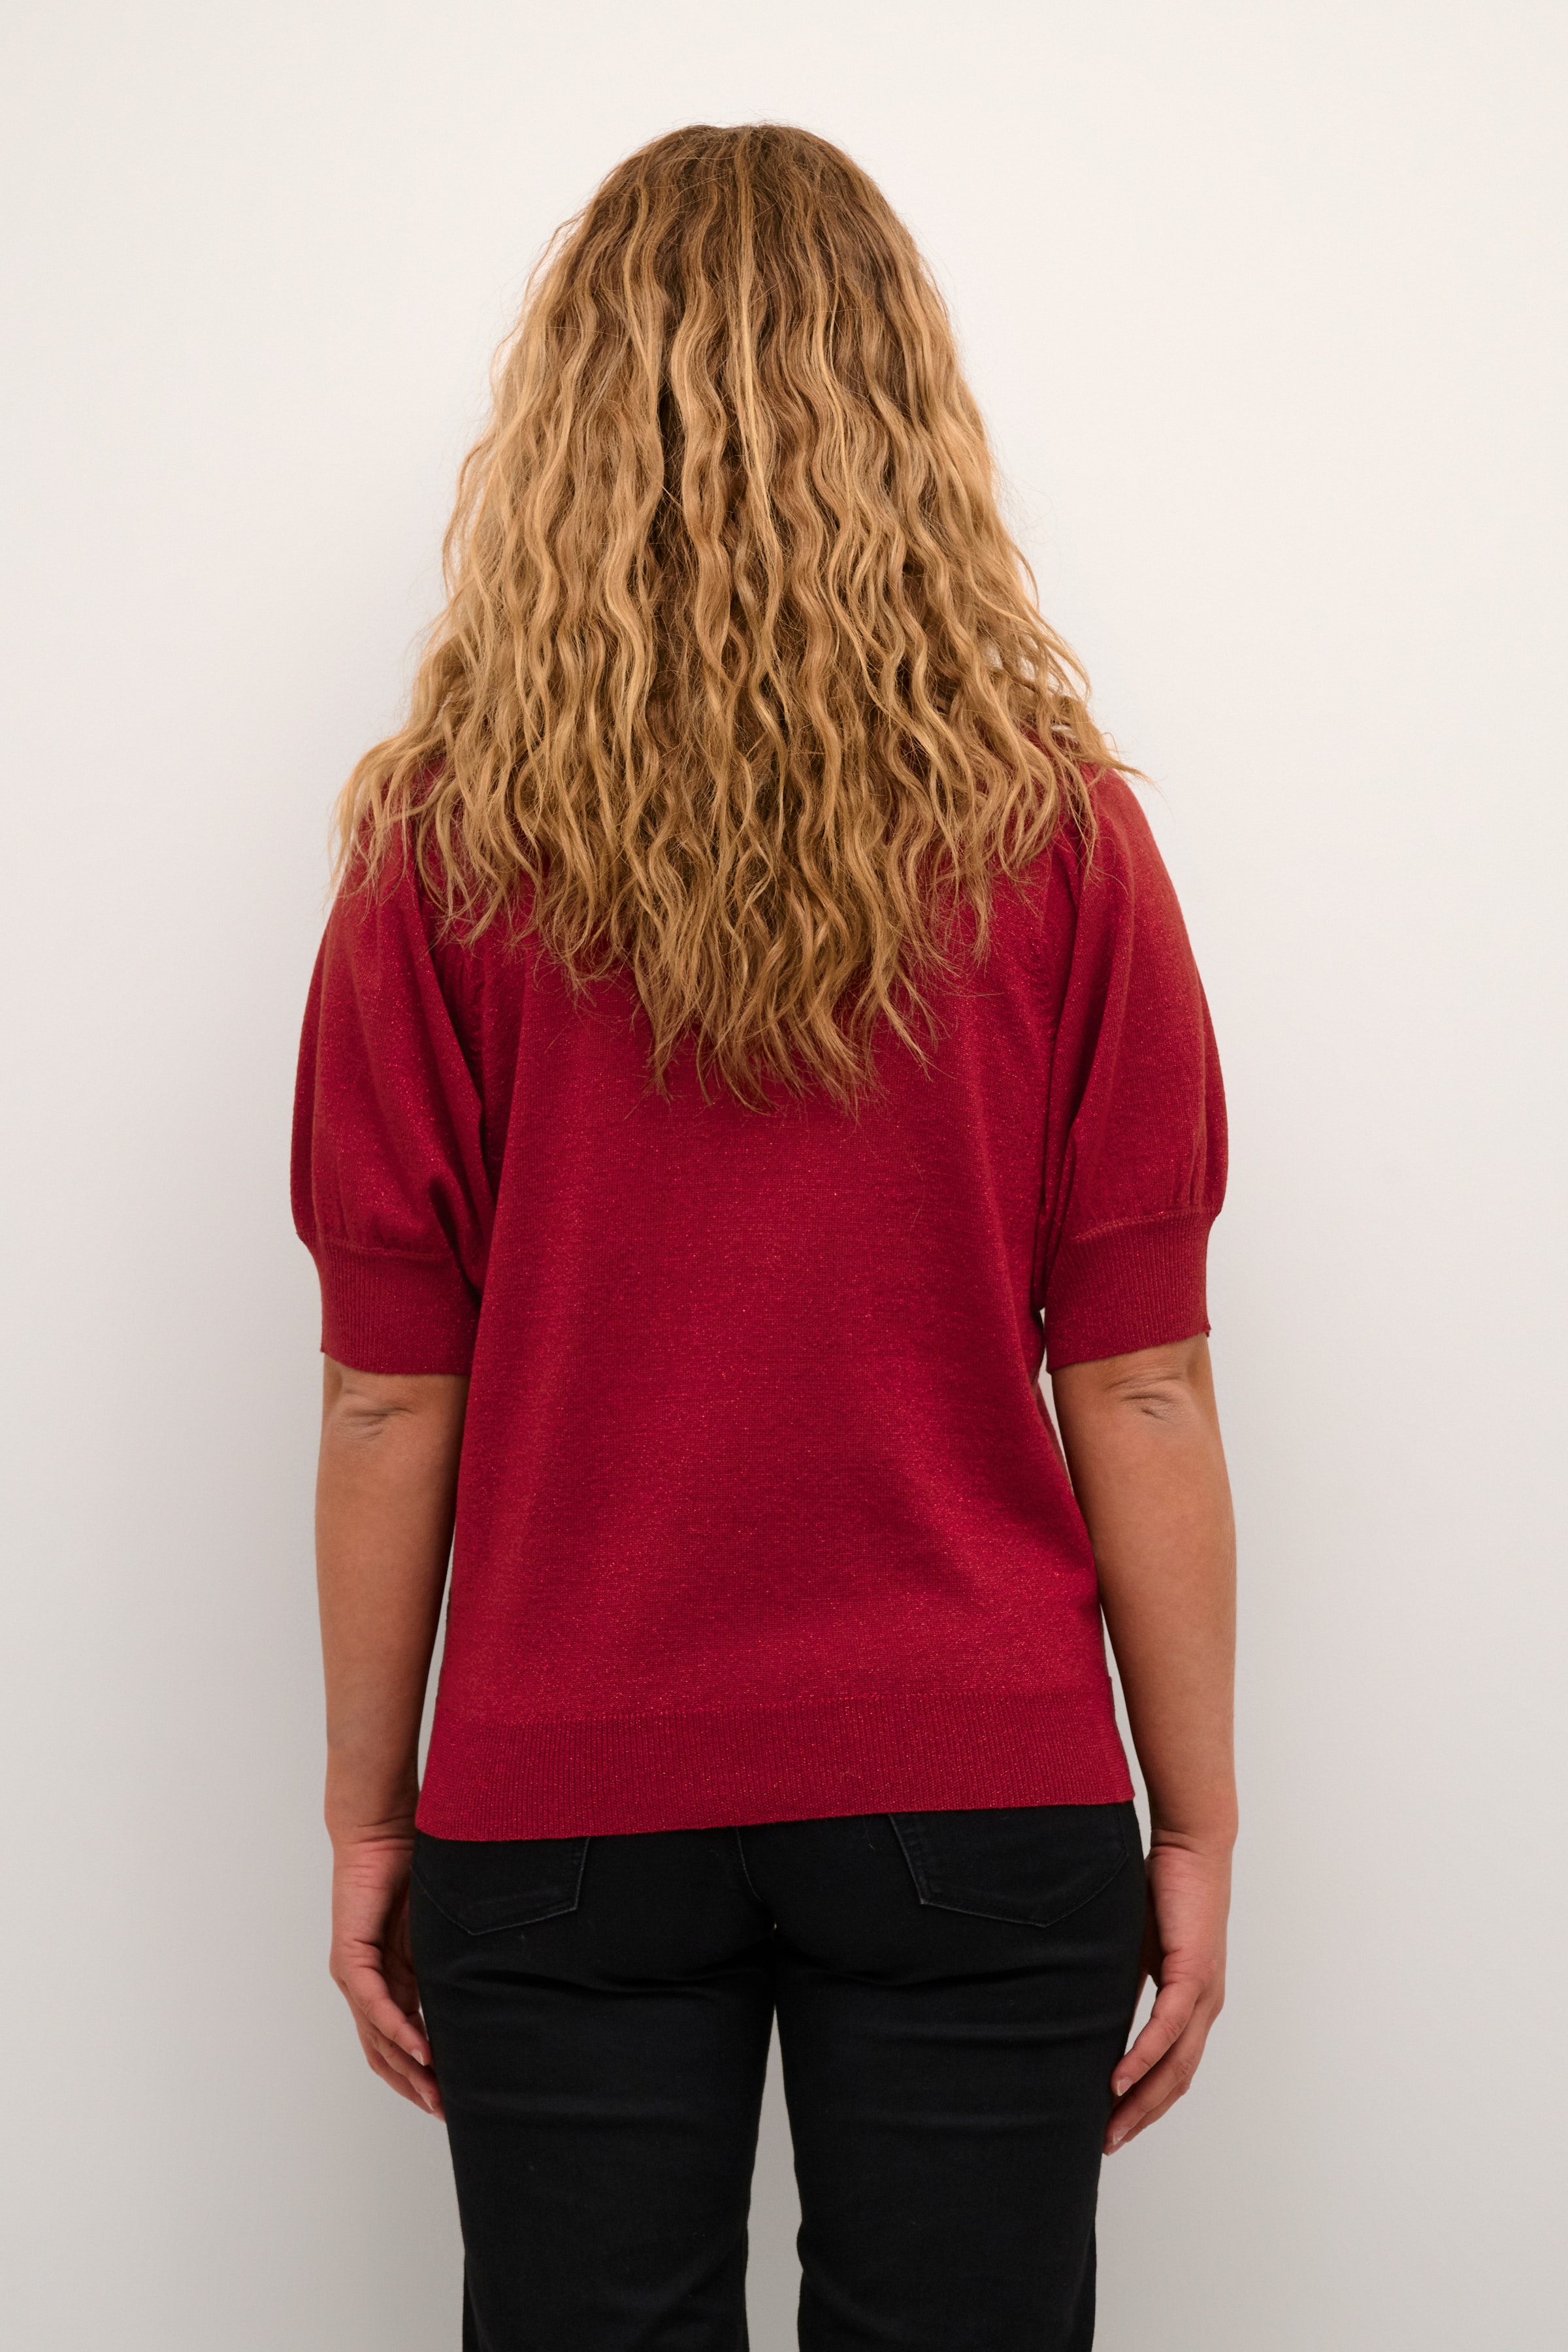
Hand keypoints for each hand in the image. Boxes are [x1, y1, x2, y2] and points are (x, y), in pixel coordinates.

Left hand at [328, 1830, 443, 2117]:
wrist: (381, 1832)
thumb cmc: (410, 1872)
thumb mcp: (437, 1932)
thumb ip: (448, 1965)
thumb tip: (485, 1991)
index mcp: (388, 1982)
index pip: (399, 2043)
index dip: (421, 2075)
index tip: (451, 2099)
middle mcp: (366, 1986)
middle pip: (385, 2054)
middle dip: (415, 2087)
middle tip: (446, 2113)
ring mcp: (355, 1975)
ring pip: (378, 2038)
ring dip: (408, 2070)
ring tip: (437, 2095)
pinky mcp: (352, 1957)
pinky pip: (375, 2005)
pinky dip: (399, 2030)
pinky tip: (422, 2050)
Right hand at [1104, 1833, 1229, 2152]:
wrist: (1192, 1846)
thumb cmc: (1163, 1890)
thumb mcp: (1134, 1949)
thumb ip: (1123, 1985)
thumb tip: (1092, 2017)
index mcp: (1194, 2002)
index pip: (1174, 2068)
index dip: (1146, 2101)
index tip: (1114, 2126)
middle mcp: (1206, 2006)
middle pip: (1177, 2080)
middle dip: (1143, 2116)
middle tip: (1108, 2143)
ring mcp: (1204, 1993)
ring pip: (1177, 2064)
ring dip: (1143, 2099)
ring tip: (1112, 2126)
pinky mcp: (1194, 1972)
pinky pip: (1168, 2027)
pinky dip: (1144, 2057)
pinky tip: (1119, 2079)